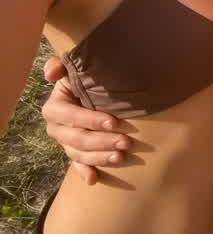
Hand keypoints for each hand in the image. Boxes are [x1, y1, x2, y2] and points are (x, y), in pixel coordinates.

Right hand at [42, 56, 131, 184]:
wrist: (89, 92)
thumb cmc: (83, 79)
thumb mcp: (73, 70)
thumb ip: (60, 66)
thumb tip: (52, 72)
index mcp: (55, 108)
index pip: (71, 116)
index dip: (91, 120)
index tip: (114, 122)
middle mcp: (57, 128)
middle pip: (78, 139)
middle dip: (103, 142)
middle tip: (126, 142)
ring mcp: (66, 142)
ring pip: (80, 154)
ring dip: (100, 158)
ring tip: (121, 157)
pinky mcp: (75, 152)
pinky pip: (78, 165)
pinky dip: (85, 172)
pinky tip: (94, 179)